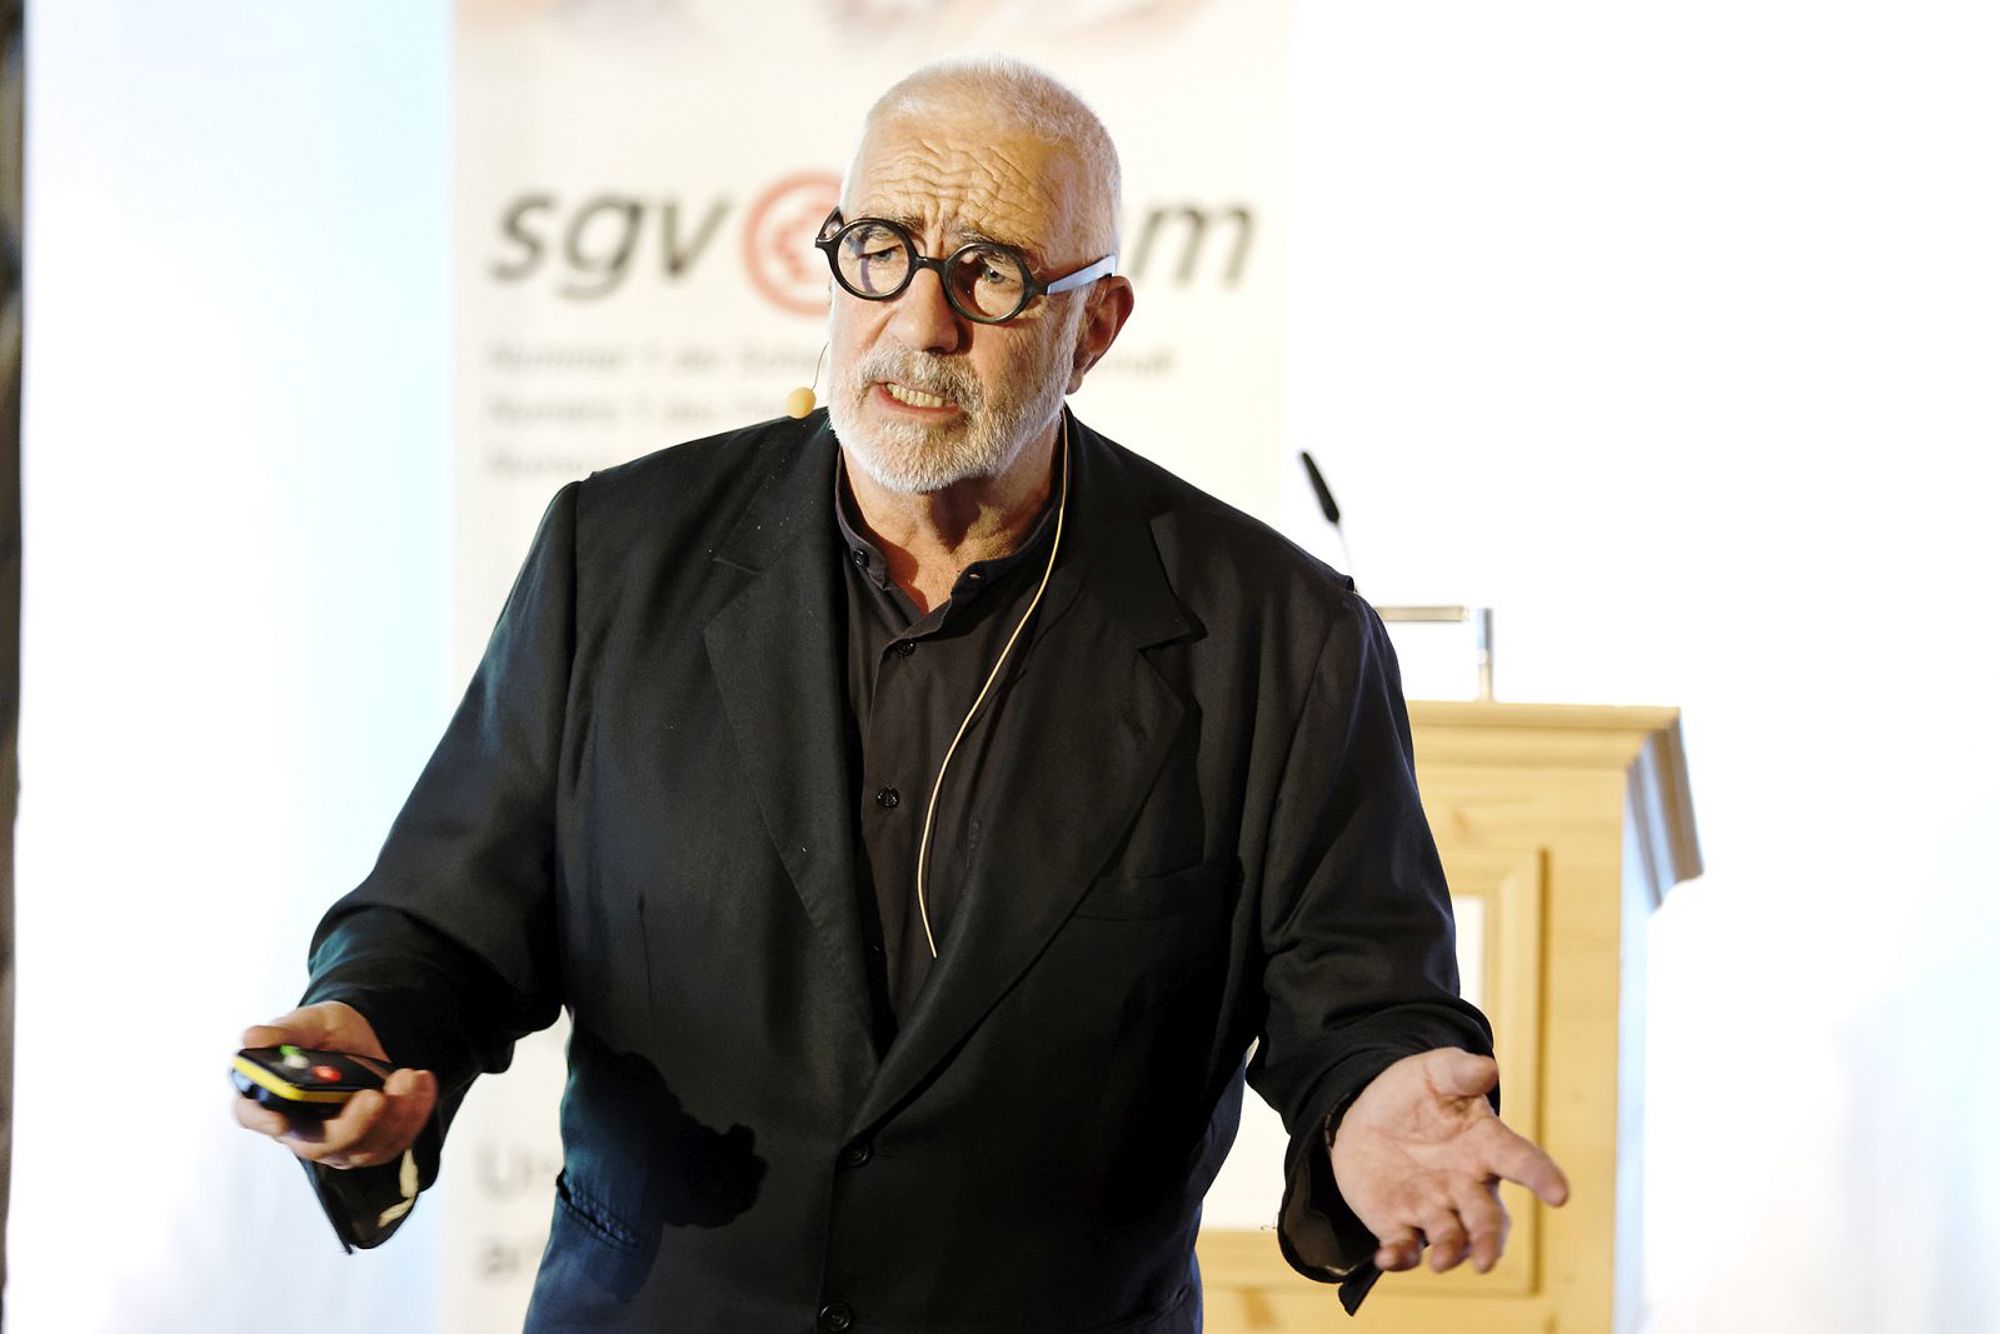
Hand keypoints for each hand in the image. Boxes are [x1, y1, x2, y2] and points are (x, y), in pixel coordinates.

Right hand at [232, 1001, 437, 1170]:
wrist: (358, 1036)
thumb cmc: (322, 1031)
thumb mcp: (308, 1021)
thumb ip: (285, 1031)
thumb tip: (252, 1038)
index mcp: (270, 1096)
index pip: (251, 1115)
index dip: (262, 1121)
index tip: (280, 1120)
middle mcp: (299, 1128)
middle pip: (317, 1146)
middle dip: (351, 1124)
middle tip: (375, 1096)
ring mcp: (337, 1141)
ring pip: (364, 1147)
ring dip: (393, 1115)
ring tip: (407, 1076)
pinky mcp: (372, 1142)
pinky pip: (397, 1140)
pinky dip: (415, 1112)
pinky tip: (422, 1081)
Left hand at [1329, 1048, 1567, 1274]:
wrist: (1367, 1116)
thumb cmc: (1415, 1093)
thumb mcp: (1434, 1072)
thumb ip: (1460, 1071)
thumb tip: (1488, 1067)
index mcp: (1485, 1146)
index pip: (1522, 1161)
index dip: (1542, 1177)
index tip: (1560, 1195)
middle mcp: (1466, 1185)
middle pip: (1486, 1218)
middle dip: (1488, 1240)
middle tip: (1485, 1260)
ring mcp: (1434, 1208)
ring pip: (1451, 1239)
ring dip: (1449, 1253)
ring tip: (1440, 1262)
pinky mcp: (1399, 1223)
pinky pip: (1404, 1246)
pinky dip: (1399, 1256)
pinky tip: (1387, 1258)